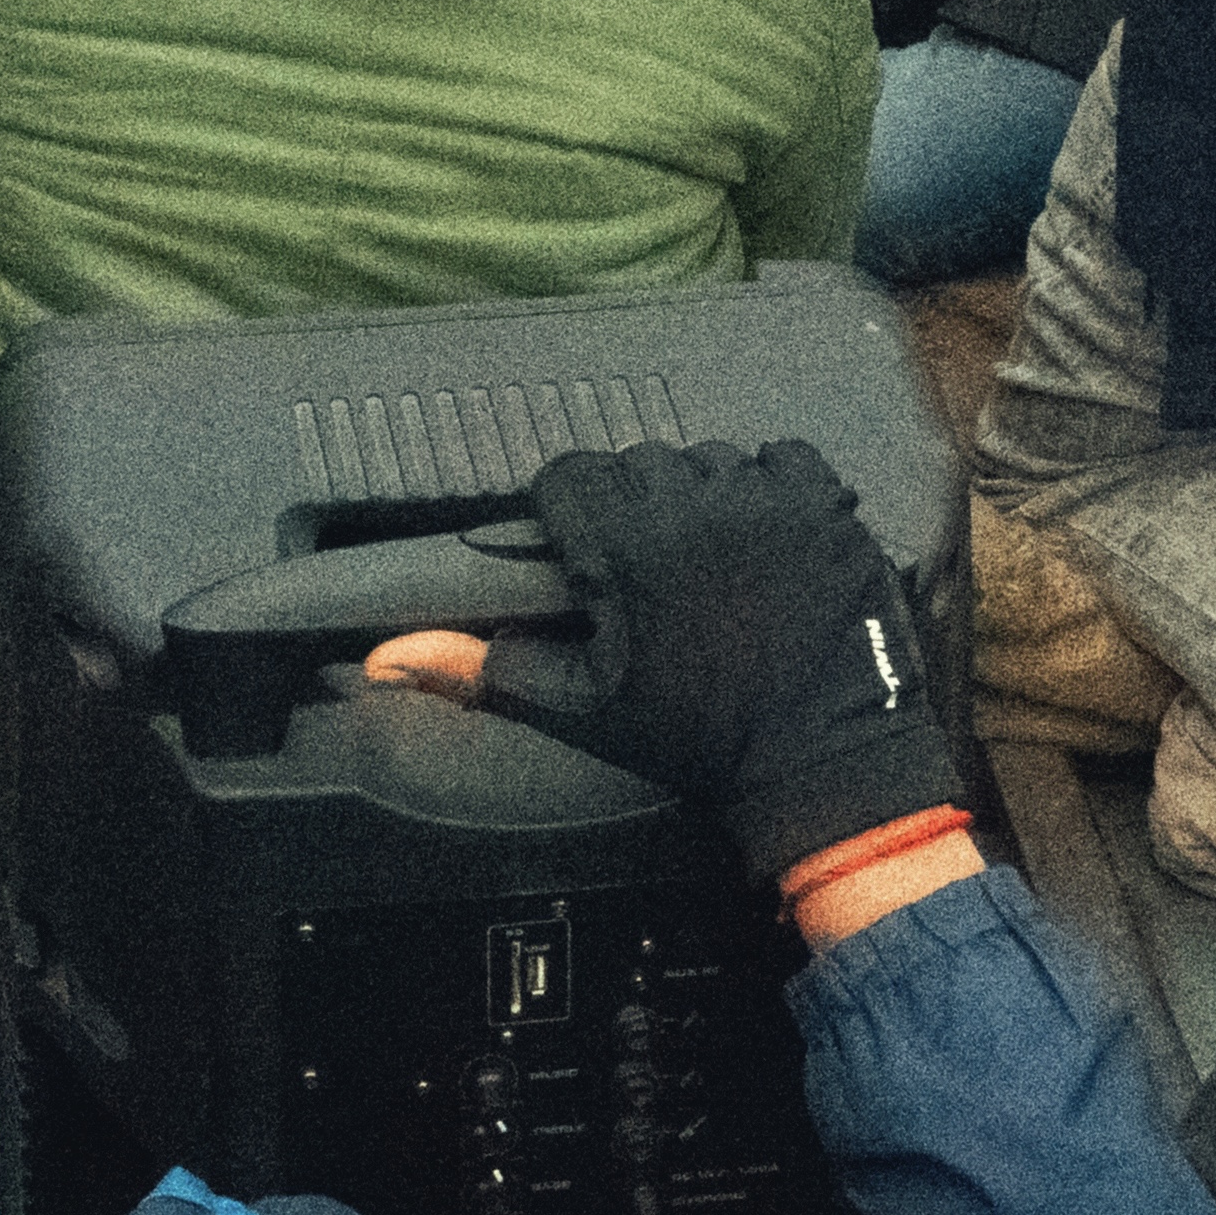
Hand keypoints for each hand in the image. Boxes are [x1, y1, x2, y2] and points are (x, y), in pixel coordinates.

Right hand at [447, 440, 962, 892]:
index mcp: (623, 545)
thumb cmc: (700, 738)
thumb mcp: (580, 708)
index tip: (589, 547)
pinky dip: (774, 488)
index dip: (571, 510)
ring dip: (705, 495)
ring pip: (708, 457)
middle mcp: (690, 505)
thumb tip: (390, 661)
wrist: (817, 757)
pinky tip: (768, 542)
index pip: (567, 475)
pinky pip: (782, 458)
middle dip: (636, 504)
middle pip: (637, 461)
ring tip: (714, 559)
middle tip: (654, 566)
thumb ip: (482, 670)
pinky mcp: (825, 502)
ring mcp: (764, 499)